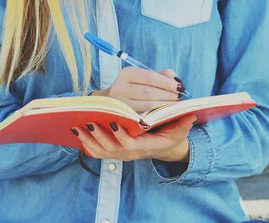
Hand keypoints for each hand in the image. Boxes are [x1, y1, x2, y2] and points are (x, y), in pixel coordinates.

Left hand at [71, 112, 195, 162]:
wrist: (165, 147)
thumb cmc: (170, 134)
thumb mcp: (180, 129)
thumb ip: (184, 122)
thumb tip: (191, 113)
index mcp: (145, 147)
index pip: (130, 145)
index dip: (121, 136)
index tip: (114, 122)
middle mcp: (131, 153)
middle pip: (111, 149)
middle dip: (99, 135)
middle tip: (89, 121)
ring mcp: (121, 154)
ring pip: (101, 151)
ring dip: (88, 139)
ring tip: (78, 125)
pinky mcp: (113, 151)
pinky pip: (96, 152)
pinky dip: (86, 143)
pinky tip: (77, 131)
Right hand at [93, 67, 185, 114]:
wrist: (109, 102)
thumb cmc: (131, 87)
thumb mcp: (142, 77)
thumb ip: (159, 75)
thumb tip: (174, 78)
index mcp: (127, 73)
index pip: (150, 77)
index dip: (167, 83)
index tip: (180, 87)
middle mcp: (120, 87)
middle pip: (149, 92)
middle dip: (167, 95)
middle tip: (179, 98)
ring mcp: (120, 104)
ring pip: (147, 106)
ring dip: (164, 106)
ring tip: (175, 106)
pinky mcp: (123, 117)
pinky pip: (143, 117)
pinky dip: (157, 116)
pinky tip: (165, 114)